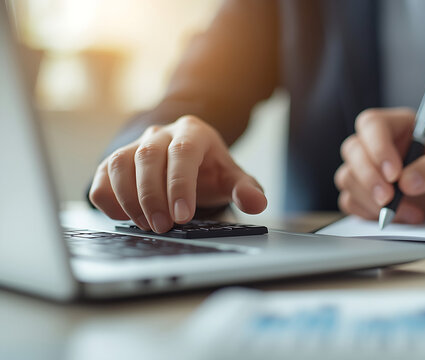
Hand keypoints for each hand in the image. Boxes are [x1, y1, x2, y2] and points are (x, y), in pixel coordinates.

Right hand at [89, 115, 266, 232]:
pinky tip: (126, 218)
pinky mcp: (114, 162)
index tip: (183, 216)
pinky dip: (108, 199)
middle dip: (153, 196)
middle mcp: (161, 134)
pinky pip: (102, 176)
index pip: (183, 152)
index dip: (180, 184)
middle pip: (148, 157)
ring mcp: (134, 145)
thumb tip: (257, 203)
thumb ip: (246, 189)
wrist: (188, 163)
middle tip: (163, 227)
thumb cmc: (210, 172)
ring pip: (120, 164)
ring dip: (129, 199)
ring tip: (147, 226)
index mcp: (193, 132)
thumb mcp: (232, 179)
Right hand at [334, 108, 424, 222]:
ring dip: (370, 198)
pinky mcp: (369, 194)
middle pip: (353, 151)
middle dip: (368, 177)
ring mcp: (373, 170)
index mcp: (403, 126)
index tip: (394, 173)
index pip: (373, 124)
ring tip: (407, 211)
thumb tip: (407, 181)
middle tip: (389, 199)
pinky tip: (400, 217)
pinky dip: (369, 213)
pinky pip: (351, 201)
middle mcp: (382, 145)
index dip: (377, 147)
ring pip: (348, 177)